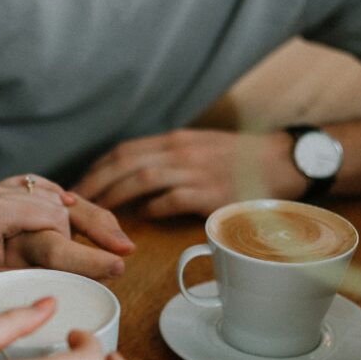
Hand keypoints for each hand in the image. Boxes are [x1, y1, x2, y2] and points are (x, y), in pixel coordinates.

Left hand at [0, 175, 133, 306]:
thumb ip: (35, 274)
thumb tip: (78, 281)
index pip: (56, 221)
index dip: (85, 246)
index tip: (114, 264)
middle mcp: (2, 190)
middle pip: (63, 203)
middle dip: (97, 226)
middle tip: (126, 249)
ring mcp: (3, 186)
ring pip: (57, 195)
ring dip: (86, 215)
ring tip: (116, 238)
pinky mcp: (6, 189)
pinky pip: (44, 189)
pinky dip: (66, 200)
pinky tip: (85, 212)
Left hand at [73, 129, 305, 218]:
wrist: (286, 161)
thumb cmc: (242, 160)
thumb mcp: (200, 148)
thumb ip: (170, 160)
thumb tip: (136, 181)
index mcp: (175, 141)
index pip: (124, 150)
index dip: (97, 168)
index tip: (79, 185)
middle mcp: (181, 151)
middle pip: (125, 162)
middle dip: (95, 183)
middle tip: (74, 204)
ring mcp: (197, 171)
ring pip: (143, 178)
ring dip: (115, 196)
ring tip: (97, 214)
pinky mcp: (212, 192)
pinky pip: (172, 199)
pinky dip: (153, 208)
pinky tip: (141, 219)